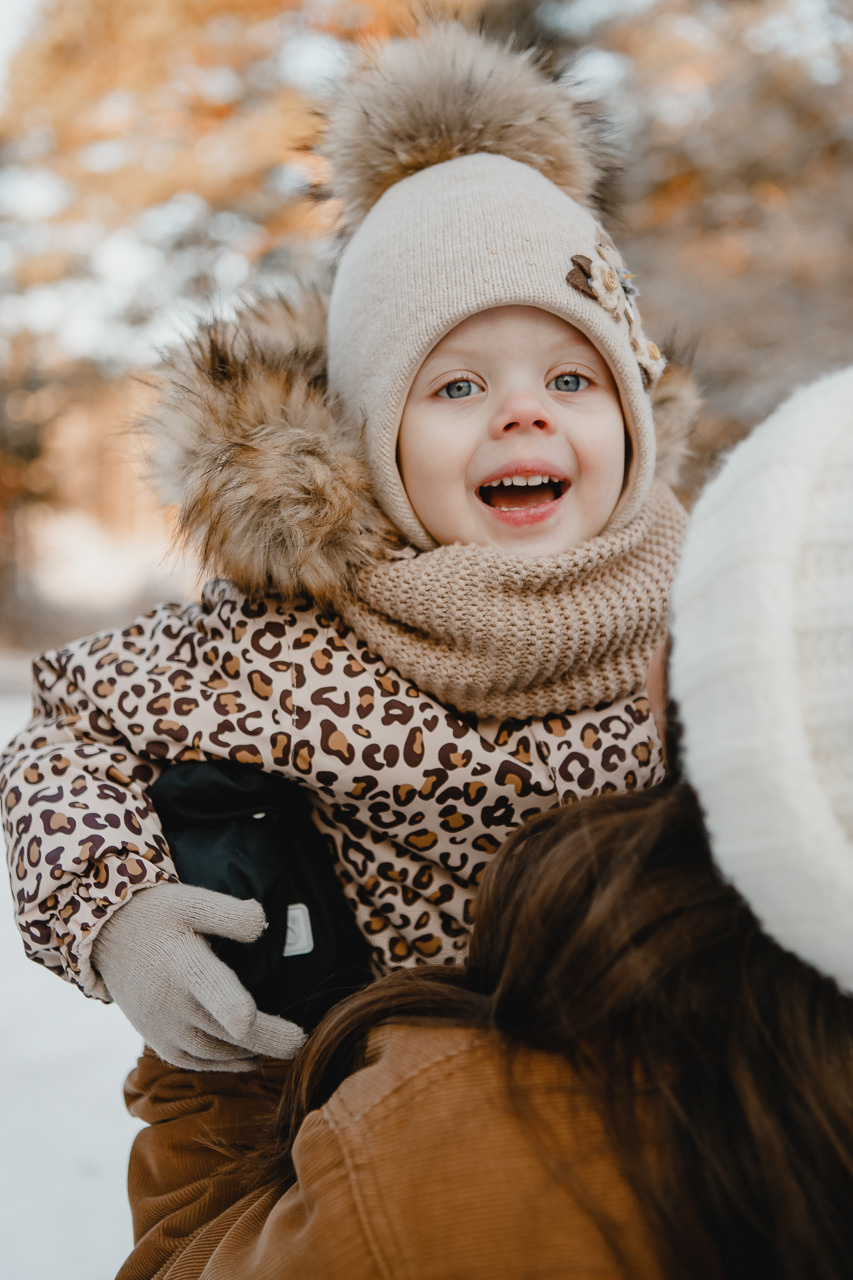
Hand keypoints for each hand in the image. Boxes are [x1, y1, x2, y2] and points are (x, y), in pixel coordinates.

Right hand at [91, 882, 306, 1070]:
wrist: (108, 939)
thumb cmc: (159, 916)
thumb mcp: (192, 902)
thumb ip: (229, 913)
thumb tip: (262, 923)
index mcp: (182, 963)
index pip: (211, 989)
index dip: (233, 1008)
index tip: (254, 1020)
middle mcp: (170, 1002)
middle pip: (226, 1031)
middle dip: (267, 1039)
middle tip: (300, 1042)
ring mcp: (162, 1028)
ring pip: (215, 1052)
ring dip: (251, 1052)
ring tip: (285, 1045)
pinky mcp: (159, 1042)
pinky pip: (197, 1062)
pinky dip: (226, 1063)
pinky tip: (250, 1056)